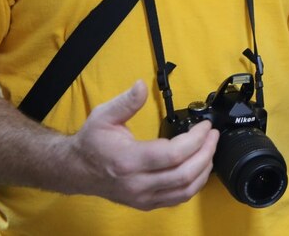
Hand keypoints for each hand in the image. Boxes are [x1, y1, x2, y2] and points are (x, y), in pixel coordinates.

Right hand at [67, 80, 219, 209]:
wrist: (76, 170)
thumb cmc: (91, 143)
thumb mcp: (104, 116)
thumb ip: (126, 101)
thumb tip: (142, 85)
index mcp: (128, 160)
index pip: (173, 155)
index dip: (195, 139)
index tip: (205, 126)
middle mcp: (137, 183)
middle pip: (184, 174)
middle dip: (206, 153)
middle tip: (213, 136)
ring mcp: (142, 197)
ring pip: (185, 190)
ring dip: (204, 169)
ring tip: (210, 149)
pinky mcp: (146, 203)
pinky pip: (178, 198)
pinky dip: (194, 183)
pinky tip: (200, 167)